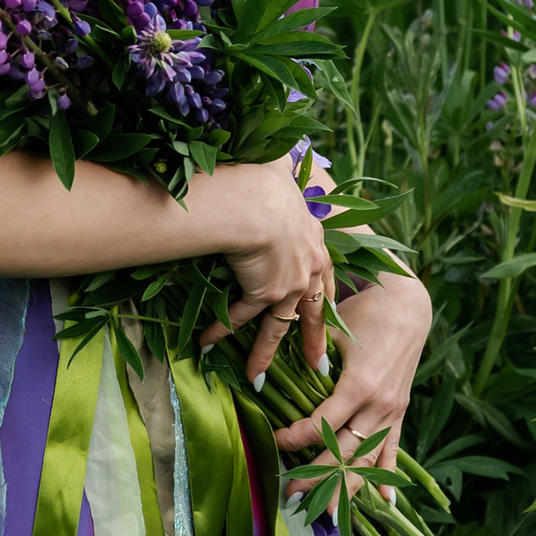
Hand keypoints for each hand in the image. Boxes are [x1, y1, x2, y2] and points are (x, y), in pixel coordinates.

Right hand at [199, 158, 336, 387]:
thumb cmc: (267, 181)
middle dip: (313, 341)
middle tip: (314, 366)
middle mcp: (310, 268)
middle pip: (314, 313)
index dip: (325, 301)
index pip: (325, 279)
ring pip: (277, 328)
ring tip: (255, 379)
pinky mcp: (265, 294)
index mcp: (317, 243)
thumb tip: (273, 156)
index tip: (328, 320)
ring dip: (262, 354)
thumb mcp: (281, 177)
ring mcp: (289, 285)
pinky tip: (207, 345)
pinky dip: (221, 331)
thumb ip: (280, 176)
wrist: (258, 202)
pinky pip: (240, 318)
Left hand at [273, 270, 432, 488]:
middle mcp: (379, 406)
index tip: (274, 441)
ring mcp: (392, 412)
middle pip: (344, 453)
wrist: (409, 305)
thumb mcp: (334, 330)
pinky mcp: (401, 413)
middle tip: (291, 497)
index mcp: (359, 385)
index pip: (322, 425)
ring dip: (346, 488)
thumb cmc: (366, 311)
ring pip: (368, 460)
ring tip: (327, 514)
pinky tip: (385, 502)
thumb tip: (274, 378)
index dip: (295, 438)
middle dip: (317, 478)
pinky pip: (394, 450)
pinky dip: (388, 476)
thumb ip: (309, 357)